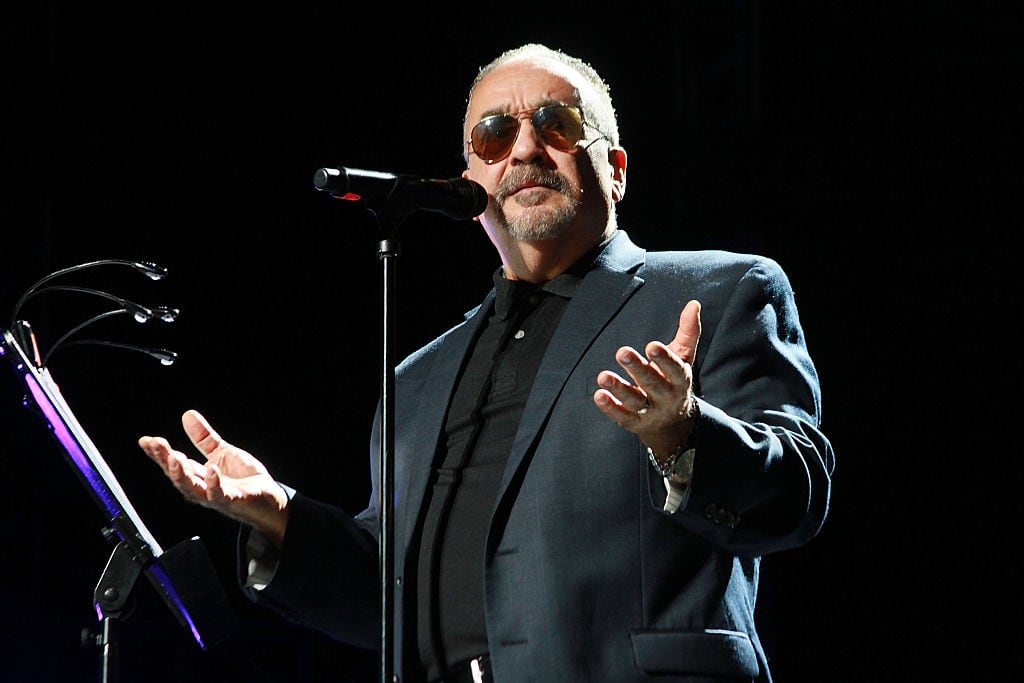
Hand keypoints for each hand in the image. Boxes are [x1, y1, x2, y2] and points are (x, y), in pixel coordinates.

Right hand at [138, 409, 288, 545]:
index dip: (158, 453)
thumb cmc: (244, 480)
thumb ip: (204, 437)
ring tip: (174, 457)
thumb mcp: (222, 452)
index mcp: (197, 475)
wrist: (270, 499)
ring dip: (182, 474)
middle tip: (156, 445)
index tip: (146, 441)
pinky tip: (211, 470)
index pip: (173, 463)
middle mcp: (202, 487)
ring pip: (192, 488)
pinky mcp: (233, 500)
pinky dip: (214, 483)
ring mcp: (216, 495)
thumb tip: (188, 415)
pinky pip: (219, 494)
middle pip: (177, 475)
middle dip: (164, 460)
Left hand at [593, 300, 701, 461]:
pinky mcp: (635, 423)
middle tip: (622, 351)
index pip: (675, 370)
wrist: (674, 424)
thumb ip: (688, 332)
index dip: (664, 359)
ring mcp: (651, 412)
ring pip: (635, 401)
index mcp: (681, 380)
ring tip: (602, 376)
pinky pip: (623, 416)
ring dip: (619, 388)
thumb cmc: (675, 381)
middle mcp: (667, 398)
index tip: (652, 346)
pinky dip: (611, 407)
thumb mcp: (684, 358)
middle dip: (638, 369)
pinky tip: (599, 395)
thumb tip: (693, 303)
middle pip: (653, 384)